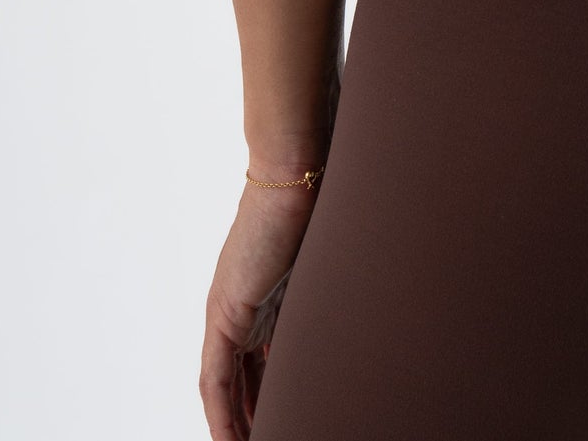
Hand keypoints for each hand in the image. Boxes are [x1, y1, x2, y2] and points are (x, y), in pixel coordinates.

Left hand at [200, 173, 320, 439]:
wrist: (298, 174)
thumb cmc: (321, 199)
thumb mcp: (326, 259)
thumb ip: (331, 287)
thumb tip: (372, 297)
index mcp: (264, 297)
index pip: (258, 361)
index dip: (262, 394)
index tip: (276, 416)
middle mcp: (242, 308)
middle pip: (241, 379)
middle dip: (251, 413)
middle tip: (263, 438)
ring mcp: (230, 310)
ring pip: (226, 385)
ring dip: (236, 420)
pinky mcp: (226, 312)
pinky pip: (216, 377)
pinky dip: (221, 410)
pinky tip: (229, 437)